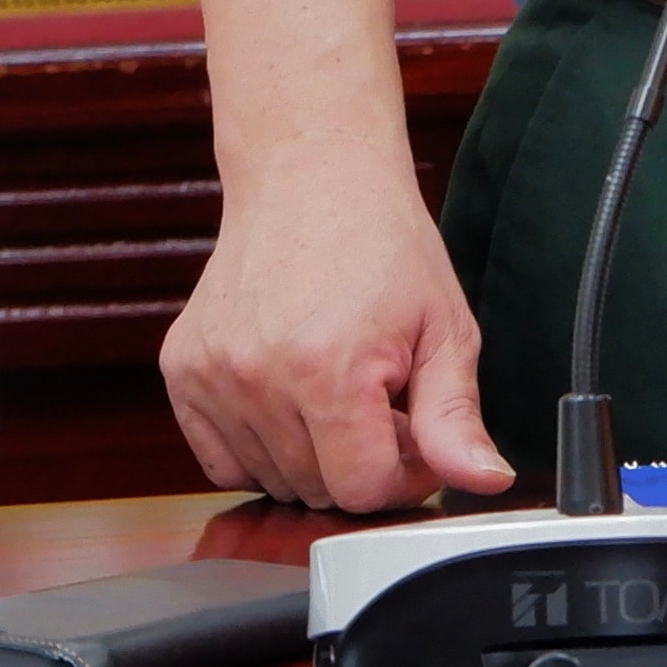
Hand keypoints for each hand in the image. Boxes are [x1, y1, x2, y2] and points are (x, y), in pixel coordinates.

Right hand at [158, 156, 511, 512]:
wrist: (311, 176)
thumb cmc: (382, 244)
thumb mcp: (443, 327)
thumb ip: (455, 416)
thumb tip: (485, 480)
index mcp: (327, 371)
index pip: (363, 491)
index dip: (403, 473)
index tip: (413, 432)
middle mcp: (258, 377)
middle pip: (316, 491)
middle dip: (359, 461)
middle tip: (379, 403)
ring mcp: (211, 374)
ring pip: (269, 479)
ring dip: (310, 455)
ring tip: (336, 392)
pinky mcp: (182, 368)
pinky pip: (219, 460)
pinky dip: (257, 448)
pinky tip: (288, 399)